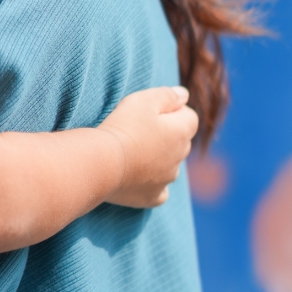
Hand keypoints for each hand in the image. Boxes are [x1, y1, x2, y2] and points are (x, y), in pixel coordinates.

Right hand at [100, 85, 197, 208]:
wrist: (102, 163)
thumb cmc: (123, 127)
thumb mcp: (143, 100)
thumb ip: (167, 95)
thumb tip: (184, 95)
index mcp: (181, 133)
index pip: (190, 117)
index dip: (172, 110)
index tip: (150, 110)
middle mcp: (179, 158)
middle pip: (180, 142)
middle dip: (166, 134)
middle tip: (137, 128)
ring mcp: (166, 180)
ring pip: (170, 165)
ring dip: (158, 158)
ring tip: (132, 151)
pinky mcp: (151, 197)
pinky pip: (159, 191)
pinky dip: (152, 183)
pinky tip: (137, 177)